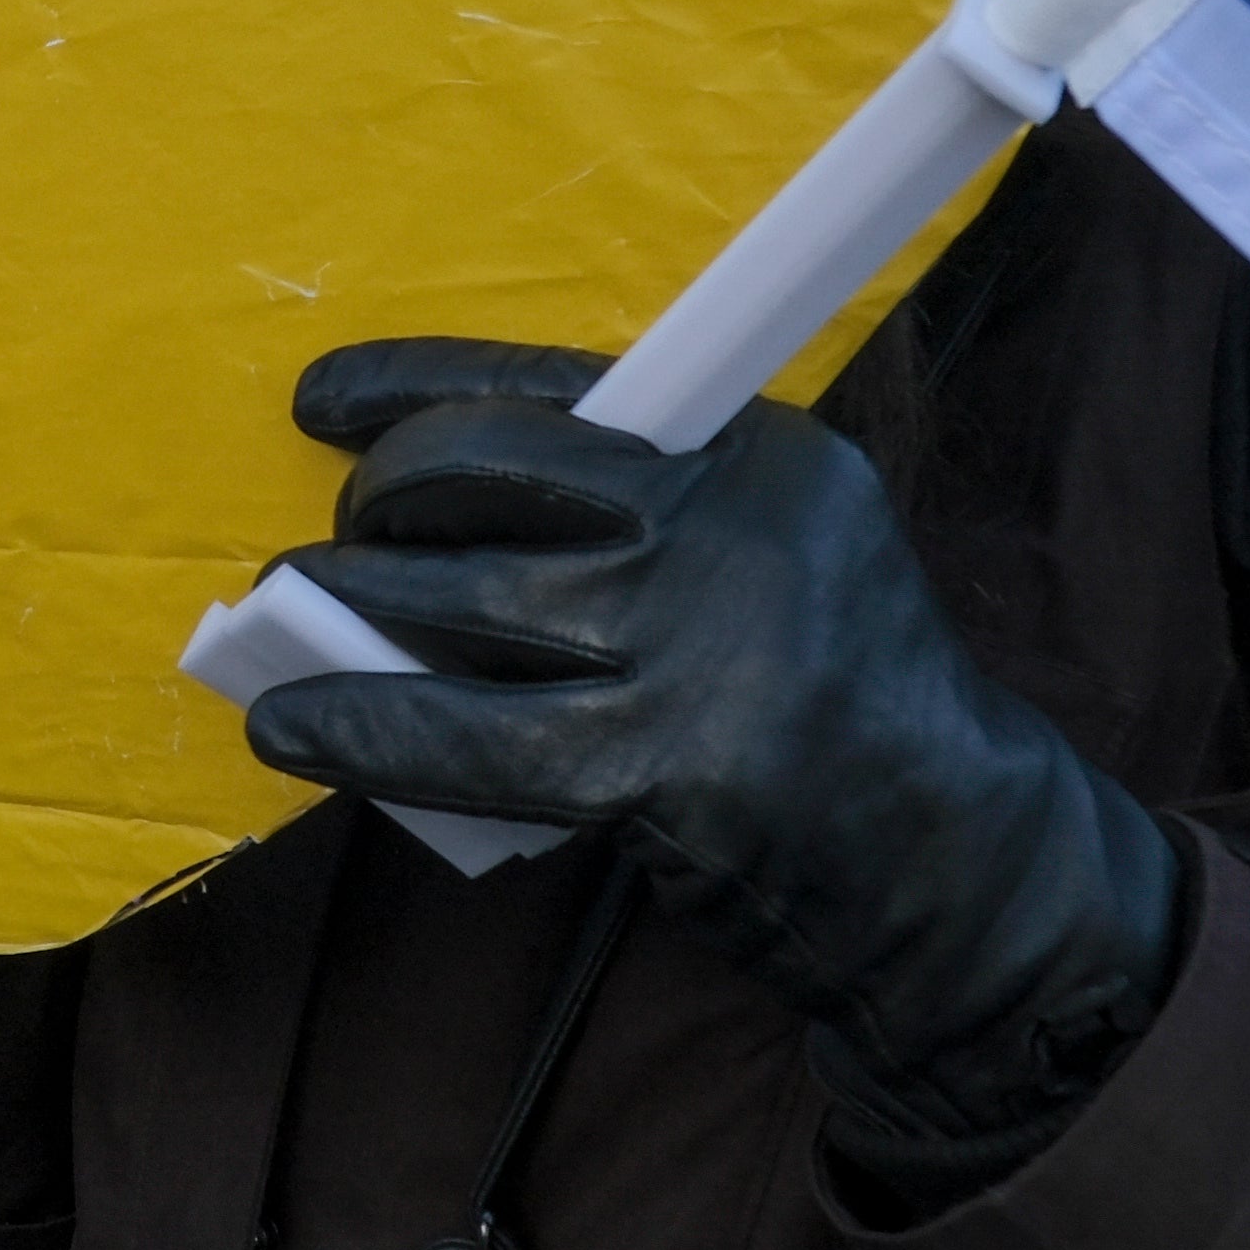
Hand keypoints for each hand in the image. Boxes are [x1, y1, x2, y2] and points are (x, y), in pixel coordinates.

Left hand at [249, 341, 1189, 1081]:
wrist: (957, 862)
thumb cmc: (825, 708)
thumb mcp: (763, 562)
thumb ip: (631, 520)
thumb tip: (424, 509)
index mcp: (754, 453)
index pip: (552, 387)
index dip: (412, 386)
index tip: (320, 403)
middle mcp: (730, 524)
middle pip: (479, 470)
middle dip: (376, 502)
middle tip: (332, 551)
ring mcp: (701, 642)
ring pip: (456, 597)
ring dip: (342, 607)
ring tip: (292, 624)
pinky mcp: (668, 762)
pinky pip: (467, 739)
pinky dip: (360, 725)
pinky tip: (294, 727)